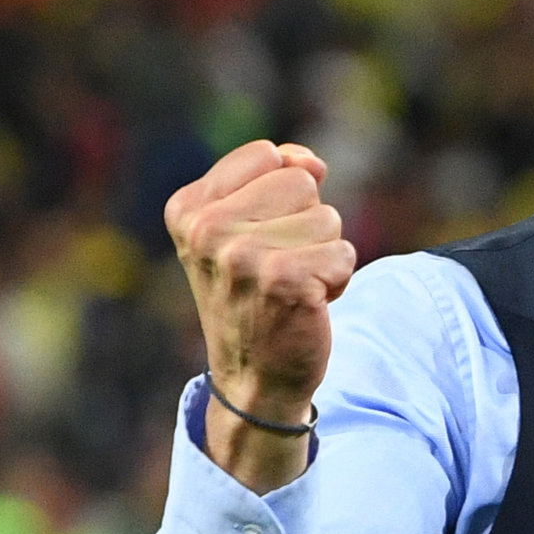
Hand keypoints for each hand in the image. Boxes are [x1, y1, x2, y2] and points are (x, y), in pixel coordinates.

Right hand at [164, 140, 354, 492]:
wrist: (254, 379)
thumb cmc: (256, 296)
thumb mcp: (247, 229)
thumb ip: (276, 178)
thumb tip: (310, 161)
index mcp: (188, 208)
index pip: (268, 155)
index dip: (284, 193)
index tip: (261, 236)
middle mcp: (206, 229)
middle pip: (303, 182)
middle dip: (308, 224)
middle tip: (280, 268)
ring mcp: (243, 256)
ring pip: (329, 218)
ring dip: (324, 254)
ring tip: (291, 287)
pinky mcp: (284, 281)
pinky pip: (345, 254)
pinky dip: (338, 280)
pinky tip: (308, 304)